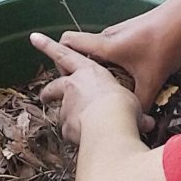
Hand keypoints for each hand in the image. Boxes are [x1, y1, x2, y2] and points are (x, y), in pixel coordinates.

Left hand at [31, 31, 139, 145]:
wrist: (108, 123)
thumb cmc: (122, 104)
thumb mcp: (133, 102)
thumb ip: (136, 112)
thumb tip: (146, 122)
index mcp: (89, 71)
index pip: (65, 54)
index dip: (48, 46)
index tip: (34, 37)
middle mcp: (74, 86)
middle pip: (55, 86)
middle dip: (49, 91)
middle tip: (44, 96)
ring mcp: (68, 106)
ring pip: (62, 113)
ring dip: (68, 120)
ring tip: (75, 129)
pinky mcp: (66, 125)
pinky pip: (69, 132)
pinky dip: (76, 137)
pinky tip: (85, 143)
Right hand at [59, 0, 180, 109]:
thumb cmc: (164, 45)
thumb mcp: (152, 79)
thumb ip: (140, 104)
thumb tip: (134, 125)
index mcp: (104, 46)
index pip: (67, 45)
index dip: (53, 54)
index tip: (53, 70)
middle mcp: (107, 37)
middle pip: (78, 50)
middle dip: (72, 67)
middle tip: (75, 89)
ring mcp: (119, 33)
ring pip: (96, 51)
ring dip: (93, 67)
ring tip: (100, 89)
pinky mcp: (131, 33)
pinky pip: (110, 49)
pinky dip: (108, 62)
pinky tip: (124, 78)